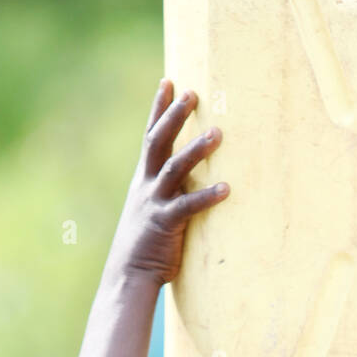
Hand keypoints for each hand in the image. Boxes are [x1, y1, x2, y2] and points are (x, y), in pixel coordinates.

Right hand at [106, 79, 228, 285]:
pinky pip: (188, 207)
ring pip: (175, 168)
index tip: (169, 81)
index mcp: (144, 178)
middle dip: (174, 116)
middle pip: (159, 141)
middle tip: (192, 94)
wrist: (128, 275)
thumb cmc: (147, 243)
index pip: (151, 135)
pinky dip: (207, 197)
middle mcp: (146, 185)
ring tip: (217, 133)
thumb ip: (170, 191)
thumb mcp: (153, 208)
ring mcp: (155, 202)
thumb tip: (192, 179)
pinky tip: (227, 189)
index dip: (158, 108)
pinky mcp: (165, 224)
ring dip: (196, 149)